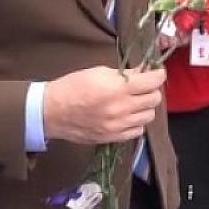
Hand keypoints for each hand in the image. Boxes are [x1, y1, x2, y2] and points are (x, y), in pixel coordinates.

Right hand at [42, 66, 166, 144]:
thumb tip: (145, 71)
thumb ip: (126, 73)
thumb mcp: (100, 72)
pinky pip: (137, 131)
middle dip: (152, 90)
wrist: (51, 112)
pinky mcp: (112, 138)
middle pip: (154, 99)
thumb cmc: (73, 86)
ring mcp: (118, 126)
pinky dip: (136, 122)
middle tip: (143, 86)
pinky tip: (128, 116)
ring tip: (135, 101)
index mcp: (118, 89)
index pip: (153, 82)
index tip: (156, 72)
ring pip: (149, 116)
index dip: (158, 75)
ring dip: (145, 107)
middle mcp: (122, 109)